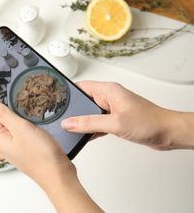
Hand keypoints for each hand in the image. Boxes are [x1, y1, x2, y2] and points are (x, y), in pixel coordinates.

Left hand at [0, 98, 73, 183]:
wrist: (58, 174)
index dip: (2, 103)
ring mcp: (14, 146)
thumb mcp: (20, 128)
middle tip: (27, 113)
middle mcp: (3, 143)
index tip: (15, 99)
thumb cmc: (40, 155)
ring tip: (34, 121)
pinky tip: (37, 127)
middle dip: (14, 110)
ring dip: (23, 118)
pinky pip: (22, 130)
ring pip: (14, 123)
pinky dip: (29, 125)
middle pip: (3, 117)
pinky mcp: (24, 147)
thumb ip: (1, 113)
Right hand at [62, 81, 193, 150]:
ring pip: (89, 113)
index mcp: (108, 90)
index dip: (67, 93)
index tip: (55, 100)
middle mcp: (109, 97)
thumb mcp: (115, 123)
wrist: (168, 133)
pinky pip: (97, 123)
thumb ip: (90, 123)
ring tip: (71, 128)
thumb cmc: (150, 122)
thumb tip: (69, 123)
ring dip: (82, 121)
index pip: (80, 87)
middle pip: (83, 101)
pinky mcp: (115, 120)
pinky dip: (91, 129)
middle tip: (60, 118)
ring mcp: (112, 109)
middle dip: (72, 110)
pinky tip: (85, 136)